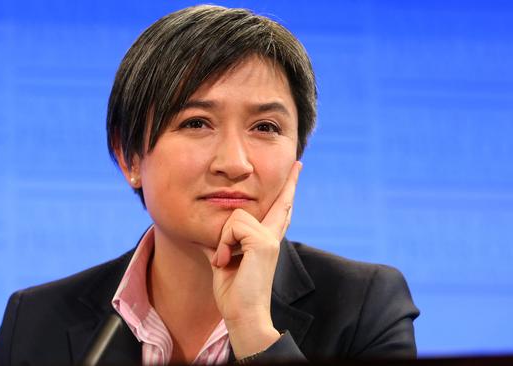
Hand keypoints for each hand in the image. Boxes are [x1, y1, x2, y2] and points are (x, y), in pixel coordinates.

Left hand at [206, 161, 301, 357]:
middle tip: (298, 164)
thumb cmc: (233, 293)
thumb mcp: (226, 260)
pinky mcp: (264, 242)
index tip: (296, 172)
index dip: (286, 193)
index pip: (278, 212)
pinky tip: (227, 261)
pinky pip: (233, 226)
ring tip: (226, 260)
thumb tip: (214, 231)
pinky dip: (224, 244)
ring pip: (236, 216)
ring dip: (223, 240)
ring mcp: (270, 238)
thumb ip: (225, 242)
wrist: (243, 314)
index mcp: (265, 241)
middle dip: (289, 183)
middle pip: (281, 203)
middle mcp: (272, 236)